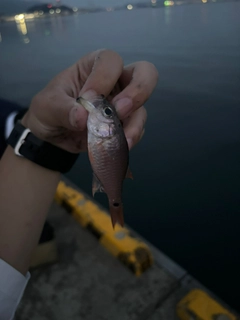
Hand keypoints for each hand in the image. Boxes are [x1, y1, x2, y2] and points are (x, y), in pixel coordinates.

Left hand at [22, 49, 157, 152]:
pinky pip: (137, 128)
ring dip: (134, 122)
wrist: (52, 137)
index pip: (110, 61)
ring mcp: (123, 103)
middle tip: (121, 109)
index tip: (88, 99)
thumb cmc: (49, 111)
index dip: (104, 77)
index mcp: (93, 66)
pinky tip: (118, 145)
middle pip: (144, 73)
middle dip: (138, 90)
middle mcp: (115, 81)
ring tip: (121, 138)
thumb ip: (63, 109)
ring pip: (142, 106)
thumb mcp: (48, 106)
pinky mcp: (124, 124)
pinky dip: (130, 137)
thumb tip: (83, 117)